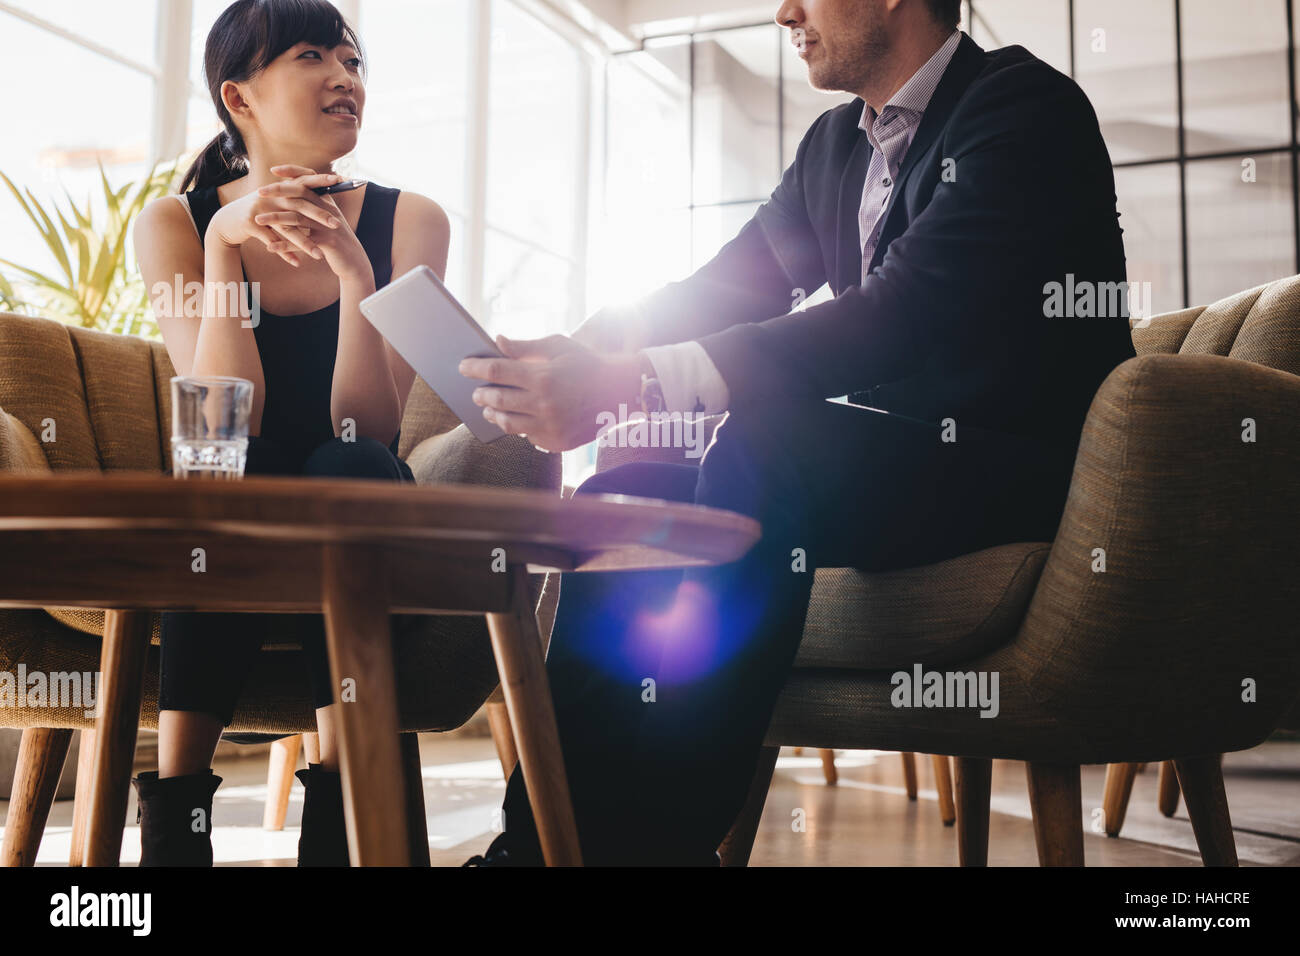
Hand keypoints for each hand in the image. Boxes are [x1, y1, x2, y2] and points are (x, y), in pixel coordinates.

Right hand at [207, 167, 342, 266]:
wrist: (227, 221)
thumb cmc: (257, 212)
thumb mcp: (276, 203)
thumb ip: (295, 200)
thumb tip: (321, 199)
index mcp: (279, 189)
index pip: (304, 181)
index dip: (321, 180)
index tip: (340, 181)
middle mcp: (271, 196)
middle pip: (299, 204)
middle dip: (319, 216)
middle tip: (337, 225)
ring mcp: (259, 209)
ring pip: (286, 227)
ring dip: (303, 243)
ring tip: (318, 256)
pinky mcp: (250, 224)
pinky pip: (271, 240)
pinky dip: (284, 253)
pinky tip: (296, 263)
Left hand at [252, 165, 372, 285]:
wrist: (354, 261)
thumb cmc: (336, 240)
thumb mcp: (327, 219)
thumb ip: (314, 206)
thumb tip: (297, 193)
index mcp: (326, 201)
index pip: (309, 179)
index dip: (293, 172)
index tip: (274, 169)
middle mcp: (328, 210)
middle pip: (301, 194)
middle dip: (278, 192)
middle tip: (259, 192)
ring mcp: (328, 225)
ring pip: (298, 218)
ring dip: (275, 219)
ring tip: (257, 220)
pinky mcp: (327, 242)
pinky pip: (301, 242)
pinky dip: (284, 245)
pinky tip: (269, 247)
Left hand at [459, 334, 642, 452]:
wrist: (620, 392)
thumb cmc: (587, 364)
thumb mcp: (558, 347)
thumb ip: (525, 346)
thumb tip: (497, 341)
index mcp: (543, 376)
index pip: (497, 371)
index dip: (475, 368)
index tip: (463, 367)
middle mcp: (545, 404)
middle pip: (498, 400)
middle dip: (482, 395)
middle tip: (476, 392)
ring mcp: (551, 427)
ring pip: (508, 424)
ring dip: (494, 415)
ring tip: (489, 409)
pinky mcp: (557, 443)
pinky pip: (528, 437)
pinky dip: (519, 428)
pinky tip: (517, 419)